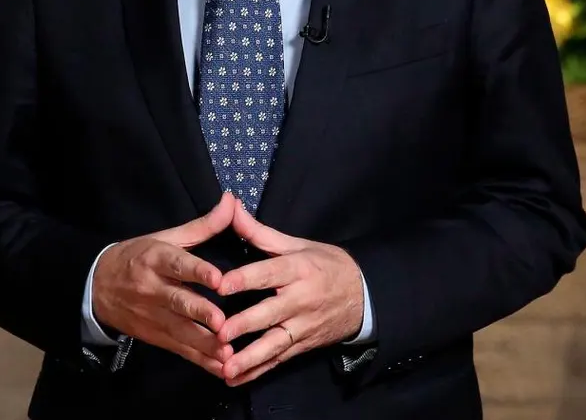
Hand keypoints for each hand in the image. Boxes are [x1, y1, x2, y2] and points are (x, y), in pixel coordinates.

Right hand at [90, 193, 238, 376]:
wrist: (96, 287)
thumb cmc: (138, 257)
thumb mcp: (165, 237)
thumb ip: (202, 225)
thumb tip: (231, 201)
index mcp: (156, 259)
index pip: (178, 265)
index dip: (198, 272)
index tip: (219, 280)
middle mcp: (153, 289)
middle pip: (178, 302)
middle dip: (200, 314)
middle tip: (223, 324)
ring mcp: (153, 316)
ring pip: (181, 332)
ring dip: (205, 344)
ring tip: (227, 355)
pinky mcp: (155, 336)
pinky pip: (180, 350)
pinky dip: (200, 360)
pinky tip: (221, 369)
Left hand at [214, 203, 365, 386]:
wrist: (365, 295)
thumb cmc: (326, 265)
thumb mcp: (297, 245)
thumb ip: (259, 232)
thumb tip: (230, 206)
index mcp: (299, 269)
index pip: (270, 273)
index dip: (246, 278)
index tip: (222, 284)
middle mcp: (301, 299)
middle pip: (271, 312)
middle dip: (245, 324)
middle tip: (220, 333)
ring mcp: (303, 325)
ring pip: (275, 344)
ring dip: (250, 358)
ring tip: (226, 368)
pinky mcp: (303, 344)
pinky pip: (279, 360)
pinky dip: (258, 371)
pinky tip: (235, 379)